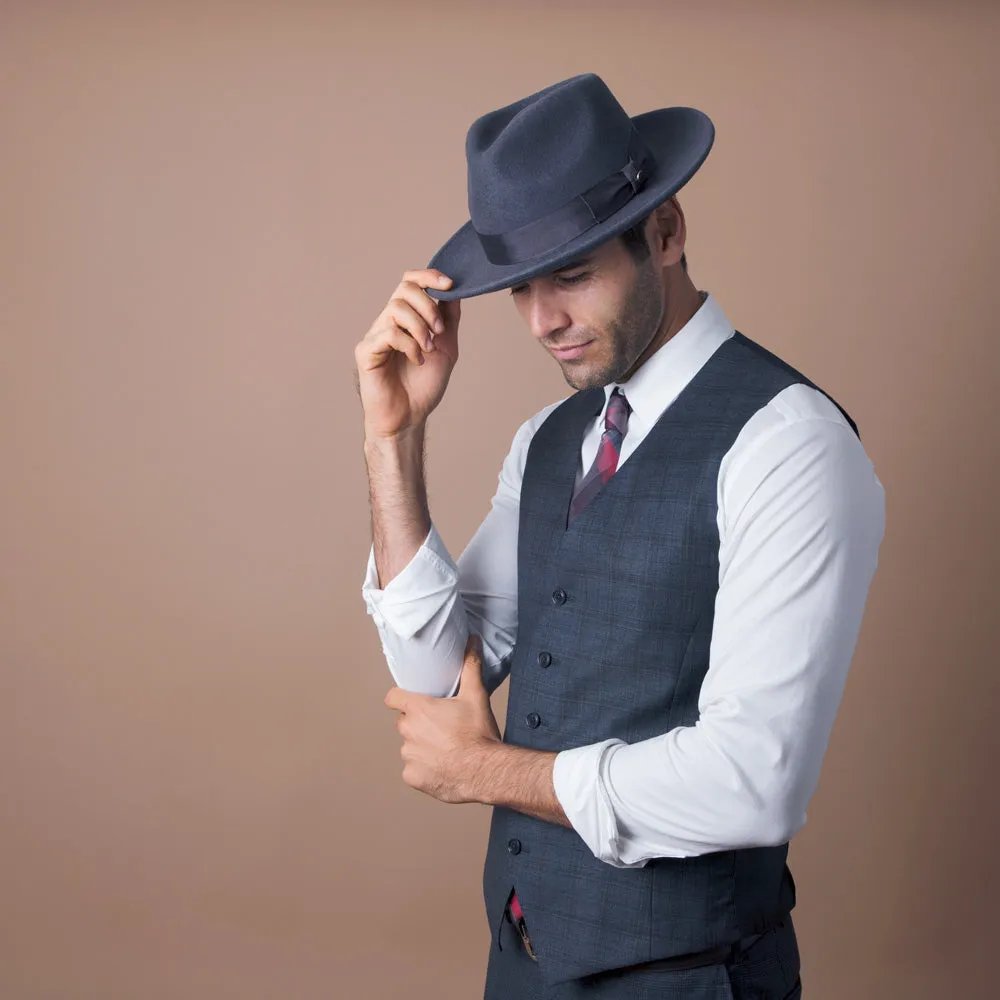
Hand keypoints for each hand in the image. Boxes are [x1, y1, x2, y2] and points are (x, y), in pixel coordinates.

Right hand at [355, 269, 461, 439]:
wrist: (409, 418)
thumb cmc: (423, 386)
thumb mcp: (446, 347)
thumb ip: (449, 319)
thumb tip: (455, 289)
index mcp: (405, 319)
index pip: (410, 282)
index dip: (429, 276)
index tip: (449, 284)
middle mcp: (388, 322)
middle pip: (404, 288)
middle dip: (428, 306)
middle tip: (439, 331)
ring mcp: (375, 335)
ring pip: (396, 308)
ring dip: (420, 328)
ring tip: (428, 350)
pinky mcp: (366, 351)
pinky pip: (388, 332)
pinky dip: (409, 345)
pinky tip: (416, 361)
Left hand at [383, 633, 500, 803]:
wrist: (484, 771)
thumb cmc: (478, 734)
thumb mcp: (476, 696)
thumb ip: (470, 667)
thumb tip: (472, 642)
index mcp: (418, 709)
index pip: (392, 698)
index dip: (400, 698)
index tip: (410, 701)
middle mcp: (408, 731)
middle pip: (405, 722)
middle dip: (418, 724)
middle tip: (441, 727)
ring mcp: (408, 755)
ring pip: (410, 747)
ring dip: (422, 747)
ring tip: (445, 749)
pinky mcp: (412, 777)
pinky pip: (413, 769)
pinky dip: (424, 769)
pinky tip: (443, 767)